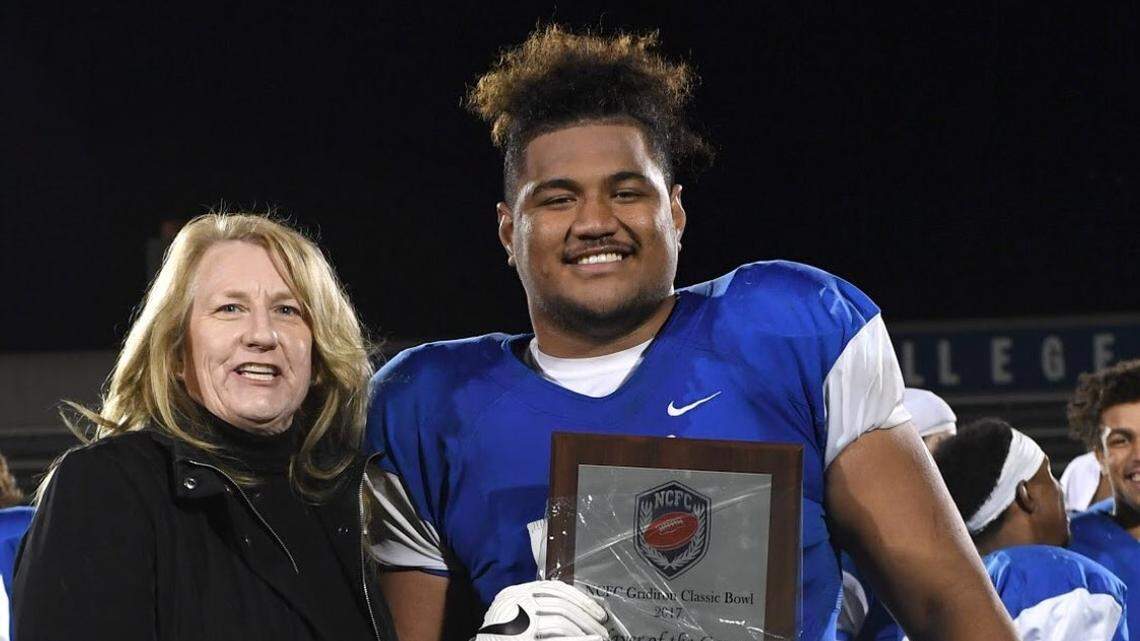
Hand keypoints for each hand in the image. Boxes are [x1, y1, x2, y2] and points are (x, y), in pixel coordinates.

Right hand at [475, 580, 610, 640]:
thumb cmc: (502, 636)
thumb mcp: (518, 617)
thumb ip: (540, 609)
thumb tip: (578, 609)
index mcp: (515, 593)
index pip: (555, 588)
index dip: (580, 599)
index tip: (598, 611)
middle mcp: (515, 602)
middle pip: (561, 604)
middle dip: (587, 617)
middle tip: (603, 629)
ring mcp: (517, 620)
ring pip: (562, 620)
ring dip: (585, 629)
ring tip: (599, 638)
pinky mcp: (522, 638)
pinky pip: (557, 638)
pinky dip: (579, 640)